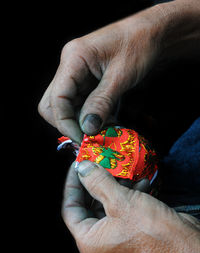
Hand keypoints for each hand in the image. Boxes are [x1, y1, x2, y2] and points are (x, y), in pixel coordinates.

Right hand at [38, 6, 161, 143]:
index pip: (56, 99)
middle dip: (69, 124)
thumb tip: (87, 129)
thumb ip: (101, 102)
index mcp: (73, 59)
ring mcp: (77, 74)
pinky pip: (81, 104)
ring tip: (104, 130)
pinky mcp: (86, 81)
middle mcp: (70, 67)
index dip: (66, 123)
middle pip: (53, 104)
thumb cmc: (139, 46)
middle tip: (90, 137)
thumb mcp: (121, 76)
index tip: (84, 139)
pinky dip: (91, 116)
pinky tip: (107, 122)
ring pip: (67, 107)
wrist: (153, 33)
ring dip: (82, 122)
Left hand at [62, 161, 199, 252]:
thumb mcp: (120, 201)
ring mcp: (114, 234)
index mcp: (89, 240)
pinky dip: (127, 193)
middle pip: (88, 204)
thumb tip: (82, 168)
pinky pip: (120, 207)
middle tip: (97, 163)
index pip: (70, 208)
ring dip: (114, 185)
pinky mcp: (128, 228)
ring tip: (120, 170)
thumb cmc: (150, 229)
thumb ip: (97, 182)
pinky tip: (138, 182)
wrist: (183, 241)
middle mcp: (99, 240)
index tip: (77, 166)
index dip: (72, 185)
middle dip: (96, 182)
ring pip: (106, 203)